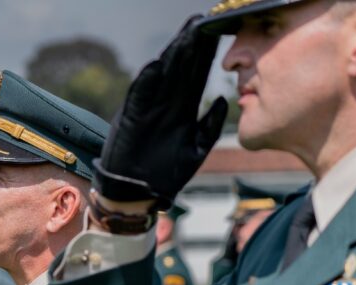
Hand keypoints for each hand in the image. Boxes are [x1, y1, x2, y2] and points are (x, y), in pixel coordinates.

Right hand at [94, 15, 227, 207]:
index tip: (220, 31)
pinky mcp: (132, 119)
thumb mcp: (196, 149)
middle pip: (180, 67)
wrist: (138, 194)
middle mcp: (165, 103)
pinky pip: (140, 97)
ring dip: (172, 55)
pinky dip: (147, 82)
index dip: (207, 54)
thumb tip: (223, 99)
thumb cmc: (166, 174)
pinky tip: (157, 66)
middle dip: (191, 45)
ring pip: (162, 76)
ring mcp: (148, 108)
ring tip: (185, 35)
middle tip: (203, 20)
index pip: (196, 74)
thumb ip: (210, 126)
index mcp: (182, 108)